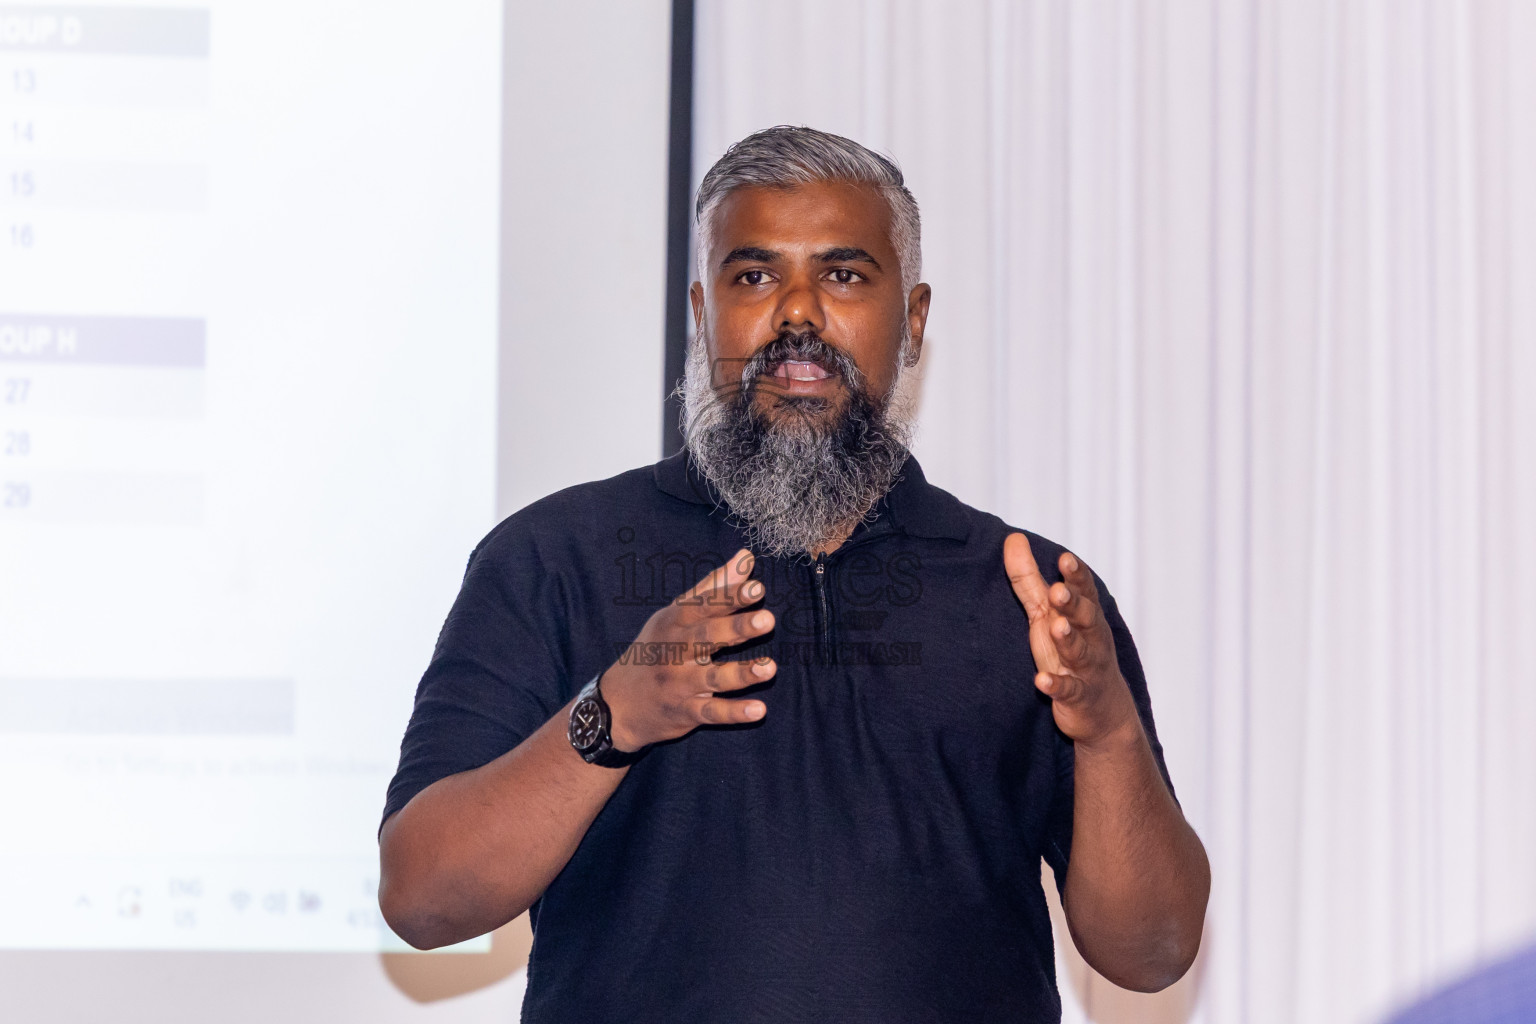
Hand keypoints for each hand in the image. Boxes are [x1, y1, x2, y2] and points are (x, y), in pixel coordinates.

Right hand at [601, 548, 776, 750]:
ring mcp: (679, 684)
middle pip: (706, 637)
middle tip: (767, 619)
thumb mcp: (675, 615)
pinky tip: (758, 710)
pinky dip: (733, 713)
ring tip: (770, 668)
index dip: (730, 597)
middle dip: (736, 628)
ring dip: (741, 674)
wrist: (617, 704)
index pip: (703, 606)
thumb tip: (746, 557)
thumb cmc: (655, 649)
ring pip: (712, 677)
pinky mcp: (685, 712)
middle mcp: (674, 651)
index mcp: (674, 622)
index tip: (757, 587)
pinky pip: (711, 713)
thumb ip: (714, 587)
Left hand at [1003, 533, 1140, 749]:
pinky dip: (1057, 686)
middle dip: (1073, 604)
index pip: (1084, 591)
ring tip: (1056, 627)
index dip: (1076, 576)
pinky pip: (1070, 691)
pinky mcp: (1080, 698)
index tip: (1065, 559)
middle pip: (1086, 618)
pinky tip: (1041, 681)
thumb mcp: (1047, 614)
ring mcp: (1087, 670)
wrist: (1104, 712)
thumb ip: (1029, 579)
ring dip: (1069, 640)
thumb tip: (1013, 537)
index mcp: (1085, 616)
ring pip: (1081, 652)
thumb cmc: (1070, 651)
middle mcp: (1091, 639)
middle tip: (1058, 590)